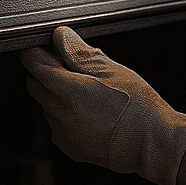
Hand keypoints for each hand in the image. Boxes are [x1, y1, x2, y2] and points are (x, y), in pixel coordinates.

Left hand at [20, 26, 185, 184]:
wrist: (153, 145)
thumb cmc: (138, 106)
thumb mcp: (112, 71)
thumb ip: (79, 53)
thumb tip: (60, 36)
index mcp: (68, 91)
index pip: (32, 64)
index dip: (39, 53)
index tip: (52, 50)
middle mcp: (59, 114)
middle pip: (34, 84)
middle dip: (47, 74)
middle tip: (76, 71)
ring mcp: (63, 133)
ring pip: (46, 105)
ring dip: (58, 96)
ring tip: (91, 96)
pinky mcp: (69, 148)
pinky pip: (58, 125)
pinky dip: (67, 117)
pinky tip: (93, 114)